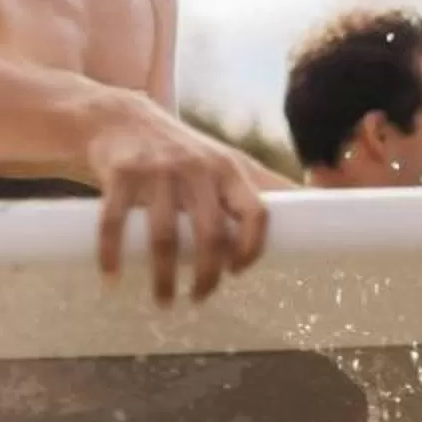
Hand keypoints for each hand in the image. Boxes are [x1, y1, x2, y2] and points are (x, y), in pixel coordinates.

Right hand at [84, 96, 272, 306]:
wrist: (119, 119)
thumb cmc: (179, 154)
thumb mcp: (219, 164)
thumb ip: (250, 191)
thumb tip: (311, 215)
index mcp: (228, 170)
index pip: (255, 214)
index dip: (252, 249)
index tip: (237, 273)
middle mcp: (196, 168)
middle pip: (210, 235)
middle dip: (206, 276)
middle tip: (199, 300)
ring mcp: (157, 170)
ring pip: (164, 237)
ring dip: (163, 278)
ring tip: (164, 302)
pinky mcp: (121, 173)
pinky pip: (114, 222)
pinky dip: (111, 257)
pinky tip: (111, 281)